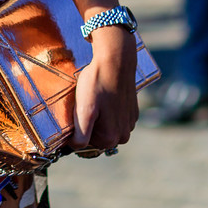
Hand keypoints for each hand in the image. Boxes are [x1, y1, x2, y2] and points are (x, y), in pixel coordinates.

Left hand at [71, 26, 139, 151]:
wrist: (116, 60)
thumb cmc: (97, 83)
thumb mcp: (84, 110)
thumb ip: (80, 135)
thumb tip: (75, 147)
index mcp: (111, 138)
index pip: (86, 143)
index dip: (78, 128)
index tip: (78, 111)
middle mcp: (124, 135)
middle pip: (97, 136)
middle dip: (90, 123)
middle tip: (86, 103)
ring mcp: (130, 123)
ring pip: (107, 127)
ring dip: (99, 116)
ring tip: (95, 98)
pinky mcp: (133, 111)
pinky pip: (116, 117)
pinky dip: (109, 110)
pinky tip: (105, 95)